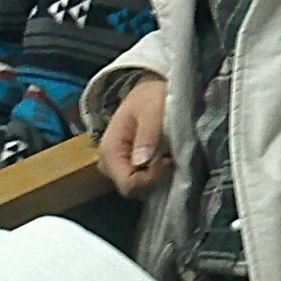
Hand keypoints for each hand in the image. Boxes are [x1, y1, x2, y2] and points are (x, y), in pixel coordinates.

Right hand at [97, 77, 172, 198]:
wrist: (148, 91)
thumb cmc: (149, 97)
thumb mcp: (152, 108)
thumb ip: (148, 133)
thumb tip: (141, 162)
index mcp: (109, 150)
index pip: (127, 183)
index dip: (150, 178)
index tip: (168, 161)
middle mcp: (109, 164)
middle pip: (132, 189)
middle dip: (154, 179)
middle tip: (171, 159)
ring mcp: (118, 167)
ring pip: (137, 187)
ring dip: (156, 177)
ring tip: (170, 157)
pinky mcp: (128, 166)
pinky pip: (141, 180)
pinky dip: (155, 174)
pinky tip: (167, 161)